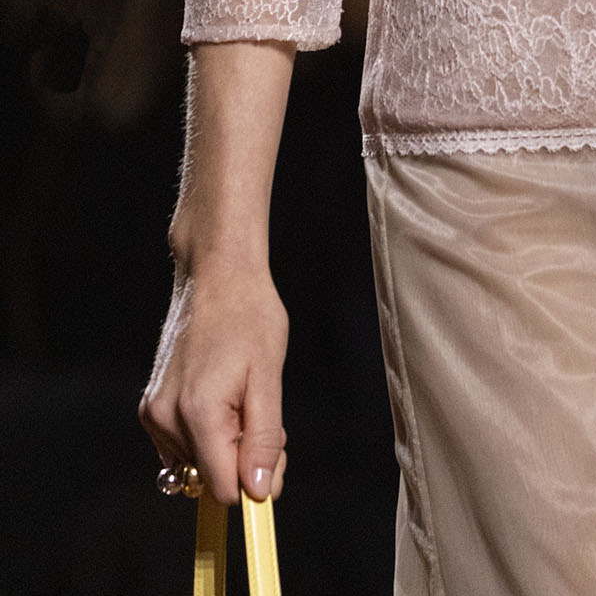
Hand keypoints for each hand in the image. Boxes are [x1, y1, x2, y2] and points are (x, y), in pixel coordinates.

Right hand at [140, 256, 288, 505]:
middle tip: (260, 410)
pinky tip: (218, 395)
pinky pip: (181, 445)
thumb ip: (264, 438)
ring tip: (239, 395)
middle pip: (210, 477)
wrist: (215, 273)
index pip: (223, 487)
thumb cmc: (249, 315)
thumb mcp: (269, 375)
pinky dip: (204, 433)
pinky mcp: (150, 406)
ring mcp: (154, 413)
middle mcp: (166, 419)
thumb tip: (260, 491)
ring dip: (223, 444)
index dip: (255, 479)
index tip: (275, 449)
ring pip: (196, 462)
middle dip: (241, 457)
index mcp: (198, 413)